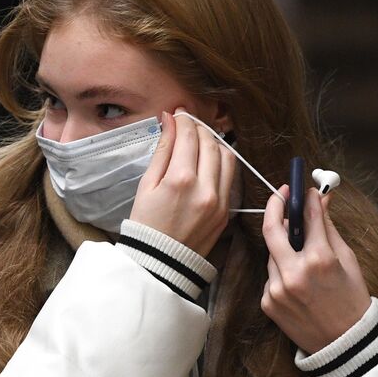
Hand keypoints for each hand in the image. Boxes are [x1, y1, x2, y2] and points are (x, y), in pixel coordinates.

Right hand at [128, 111, 235, 256]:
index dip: (184, 119)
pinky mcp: (226, 210)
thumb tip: (169, 121)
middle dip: (199, 128)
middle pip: (210, 143)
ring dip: (214, 143)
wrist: (161, 262)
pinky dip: (222, 163)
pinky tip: (208, 162)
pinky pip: (231, 177)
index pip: (189, 136)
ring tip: (199, 142)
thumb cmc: (146, 224)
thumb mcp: (146, 185)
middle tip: (187, 124)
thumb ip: (162, 150)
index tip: (178, 113)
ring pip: (227, 157)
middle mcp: (205, 188)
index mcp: (180, 180)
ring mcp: (220, 200)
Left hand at [260, 184, 370, 354]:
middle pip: (272, 228)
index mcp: (319, 260)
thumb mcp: (347, 261)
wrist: (344, 344)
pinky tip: (299, 283)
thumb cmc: (351, 300)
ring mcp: (276, 289)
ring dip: (284, 247)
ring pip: (273, 254)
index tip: (302, 188)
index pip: (307, 217)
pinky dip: (282, 271)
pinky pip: (271, 275)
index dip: (304, 199)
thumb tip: (320, 199)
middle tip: (280, 195)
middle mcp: (293, 273)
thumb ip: (328, 228)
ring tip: (303, 257)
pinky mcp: (267, 302)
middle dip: (275, 206)